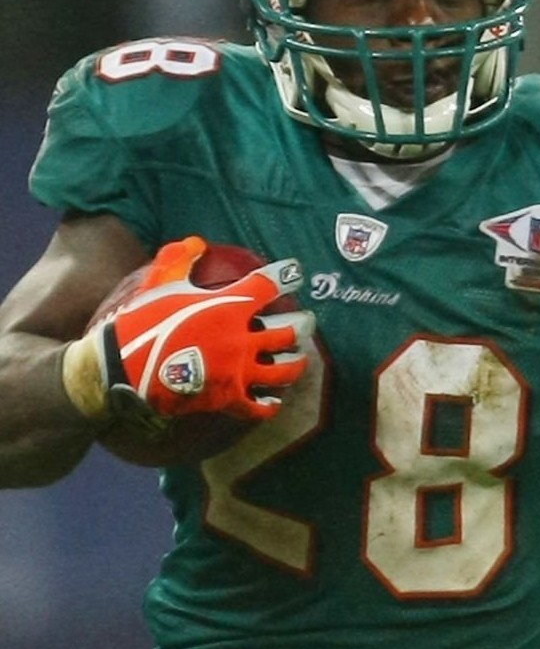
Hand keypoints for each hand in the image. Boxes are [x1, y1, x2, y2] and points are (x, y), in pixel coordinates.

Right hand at [63, 237, 314, 421]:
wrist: (122, 366)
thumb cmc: (142, 321)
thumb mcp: (159, 283)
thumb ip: (179, 259)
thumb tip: (196, 241)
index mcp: (228, 306)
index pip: (269, 284)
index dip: (286, 275)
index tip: (295, 272)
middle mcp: (241, 337)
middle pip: (289, 331)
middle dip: (303, 325)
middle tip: (308, 322)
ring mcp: (238, 370)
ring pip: (284, 370)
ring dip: (296, 363)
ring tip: (299, 358)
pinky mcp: (229, 399)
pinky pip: (261, 406)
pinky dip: (271, 404)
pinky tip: (274, 398)